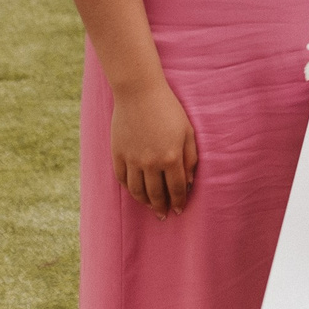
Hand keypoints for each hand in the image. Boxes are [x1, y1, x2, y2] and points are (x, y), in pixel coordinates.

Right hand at [111, 77, 198, 216]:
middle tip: (163, 215)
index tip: (179, 210)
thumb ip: (190, 158)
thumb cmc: (169, 109)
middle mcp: (151, 163)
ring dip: (145, 202)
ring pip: (137, 191)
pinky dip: (129, 189)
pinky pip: (122, 179)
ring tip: (150, 207)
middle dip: (161, 207)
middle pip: (156, 194)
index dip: (178, 202)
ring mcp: (132, 160)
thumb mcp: (187, 131)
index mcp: (171, 157)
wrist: (139, 92)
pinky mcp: (118, 154)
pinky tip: (135, 192)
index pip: (176, 189)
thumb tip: (189, 182)